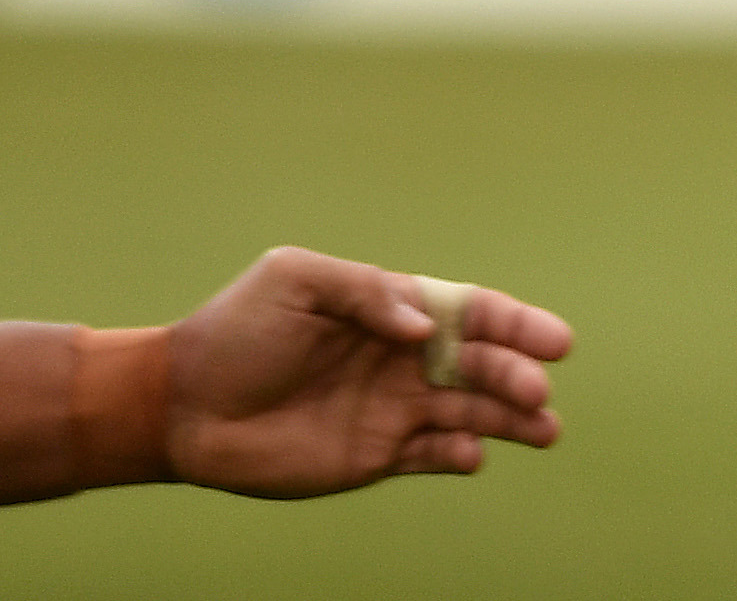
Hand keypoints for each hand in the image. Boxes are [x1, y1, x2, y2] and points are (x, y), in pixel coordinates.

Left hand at [163, 246, 572, 496]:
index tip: (555, 341)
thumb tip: (426, 327)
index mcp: (393, 310)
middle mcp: (404, 359)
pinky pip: (431, 457)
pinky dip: (458, 456)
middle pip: (480, 365)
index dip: (515, 323)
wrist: (182, 404)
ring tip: (543, 430)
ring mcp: (392, 410)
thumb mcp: (295, 280)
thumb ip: (365, 292)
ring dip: (508, 419)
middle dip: (516, 375)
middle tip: (537, 393)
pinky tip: (471, 456)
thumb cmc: (236, 330)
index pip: (469, 312)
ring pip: (469, 414)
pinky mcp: (374, 457)